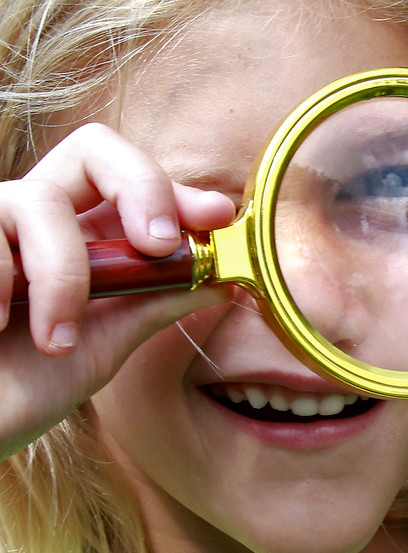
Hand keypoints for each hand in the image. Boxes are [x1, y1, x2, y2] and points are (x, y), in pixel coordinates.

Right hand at [0, 123, 235, 458]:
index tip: (216, 215)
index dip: (175, 189)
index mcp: (81, 236)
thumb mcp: (102, 345)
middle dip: (141, 187)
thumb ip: (155, 304)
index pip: (131, 180)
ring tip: (56, 341)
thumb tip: (226, 279)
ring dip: (63, 275)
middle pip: (94, 150)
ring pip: (40, 200)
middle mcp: (35, 218)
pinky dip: (0, 285)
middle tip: (159, 244)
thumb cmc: (17, 389)